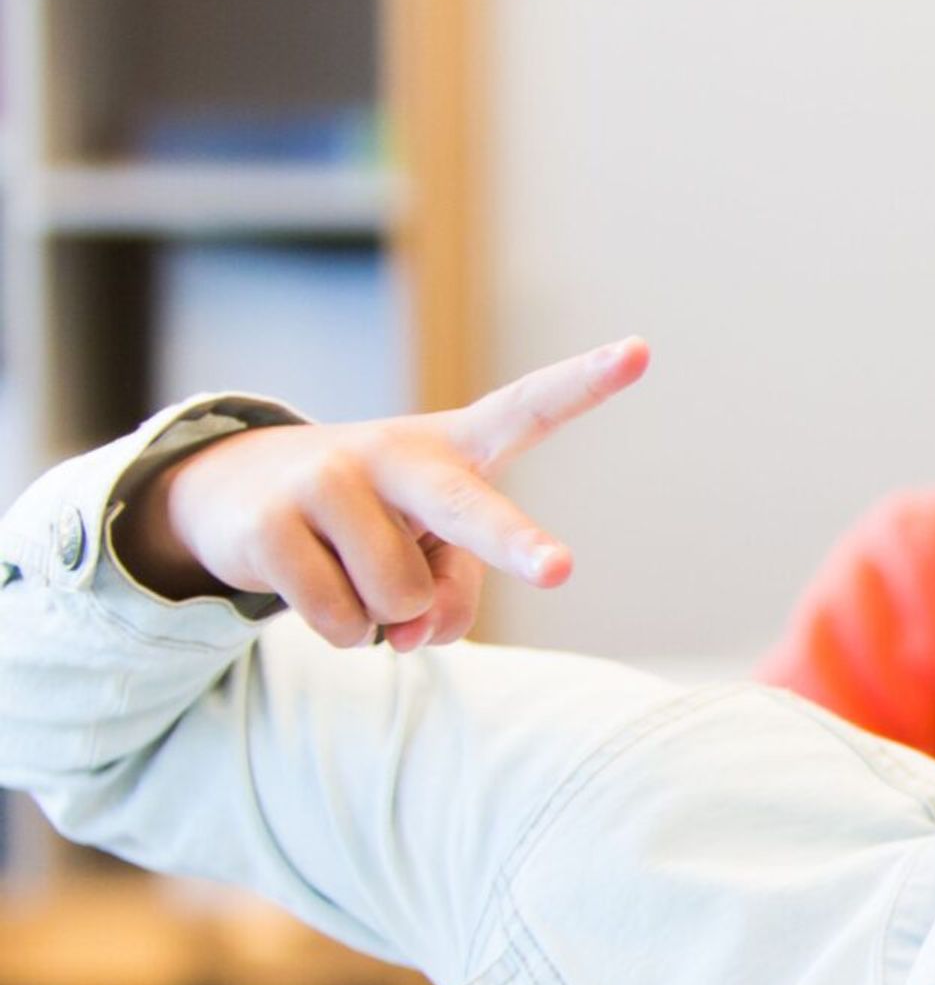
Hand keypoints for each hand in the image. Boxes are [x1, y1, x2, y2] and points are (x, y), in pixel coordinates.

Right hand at [116, 339, 648, 650]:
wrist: (242, 496)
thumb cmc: (374, 524)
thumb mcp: (430, 556)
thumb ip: (451, 596)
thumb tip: (412, 630)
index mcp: (454, 448)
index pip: (528, 407)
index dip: (584, 383)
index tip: (641, 352)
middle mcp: (395, 453)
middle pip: (464, 511)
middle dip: (514, 542)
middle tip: (559, 570)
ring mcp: (326, 481)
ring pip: (398, 598)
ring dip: (383, 615)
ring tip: (355, 572)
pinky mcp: (269, 524)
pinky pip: (340, 619)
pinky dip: (342, 632)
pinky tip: (317, 586)